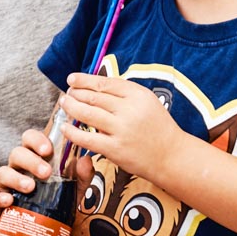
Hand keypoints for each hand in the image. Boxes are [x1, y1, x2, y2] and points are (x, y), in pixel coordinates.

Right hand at [0, 126, 94, 214]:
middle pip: (17, 153)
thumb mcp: (75, 189)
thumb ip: (81, 175)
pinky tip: (9, 201)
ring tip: (31, 188)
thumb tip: (85, 160)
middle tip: (46, 173)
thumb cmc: (60, 202)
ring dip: (16, 178)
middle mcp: (18, 167)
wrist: (51, 230)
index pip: (30, 139)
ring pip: (3, 172)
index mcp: (34, 157)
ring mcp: (6, 184)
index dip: (36, 140)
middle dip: (31, 161)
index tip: (48, 150)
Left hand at [60, 72, 184, 177]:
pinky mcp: (115, 149)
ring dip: (71, 107)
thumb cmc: (158, 128)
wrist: (172, 156)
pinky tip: (64, 127)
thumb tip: (95, 86)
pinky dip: (72, 132)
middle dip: (75, 93)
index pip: (104, 83)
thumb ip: (125, 94)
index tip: (72, 79)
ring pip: (87, 113)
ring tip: (64, 104)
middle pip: (93, 97)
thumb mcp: (148, 102)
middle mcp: (129, 110)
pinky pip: (87, 138)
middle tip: (67, 93)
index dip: (84, 80)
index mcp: (138, 95)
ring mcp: (121, 130)